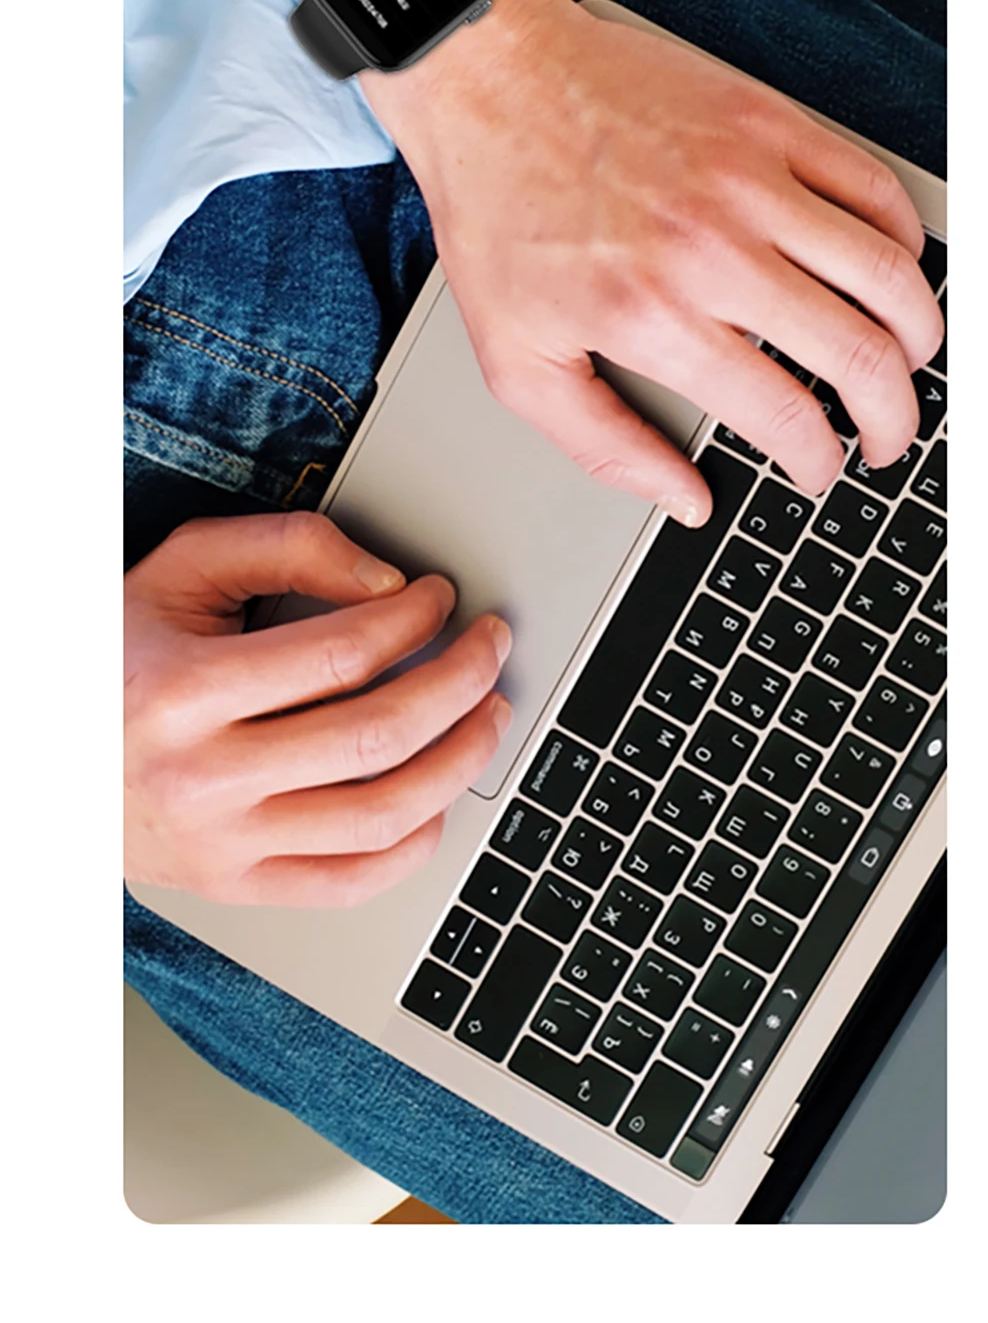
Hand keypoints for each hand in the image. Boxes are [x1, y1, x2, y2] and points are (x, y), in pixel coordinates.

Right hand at [124, 513, 510, 907]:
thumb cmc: (121, 653)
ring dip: (460, 760)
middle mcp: (204, 777)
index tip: (440, 598)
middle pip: (376, 734)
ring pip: (380, 815)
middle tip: (489, 645)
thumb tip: (387, 582)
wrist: (50, 757)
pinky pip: (350, 883)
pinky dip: (416, 844)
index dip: (415, 618)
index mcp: (186, 690)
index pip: (342, 654)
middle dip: (460, 680)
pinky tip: (439, 797)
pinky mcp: (237, 887)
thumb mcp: (184, 569)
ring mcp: (223, 845)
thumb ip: (287, 548)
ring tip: (488, 715)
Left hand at [362, 0, 943, 523]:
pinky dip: (903, 236)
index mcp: (655, 320)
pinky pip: (873, 185)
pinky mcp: (767, 123)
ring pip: (888, 273)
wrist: (485, 84)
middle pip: (860, 355)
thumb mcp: (518, 361)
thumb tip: (685, 499)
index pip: (787, 416)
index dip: (820, 461)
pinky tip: (892, 265)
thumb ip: (604, 445)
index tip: (819, 469)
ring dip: (917, 334)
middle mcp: (714, 254)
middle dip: (890, 418)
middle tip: (884, 436)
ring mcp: (751, 181)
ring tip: (908, 361)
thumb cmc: (496, 217)